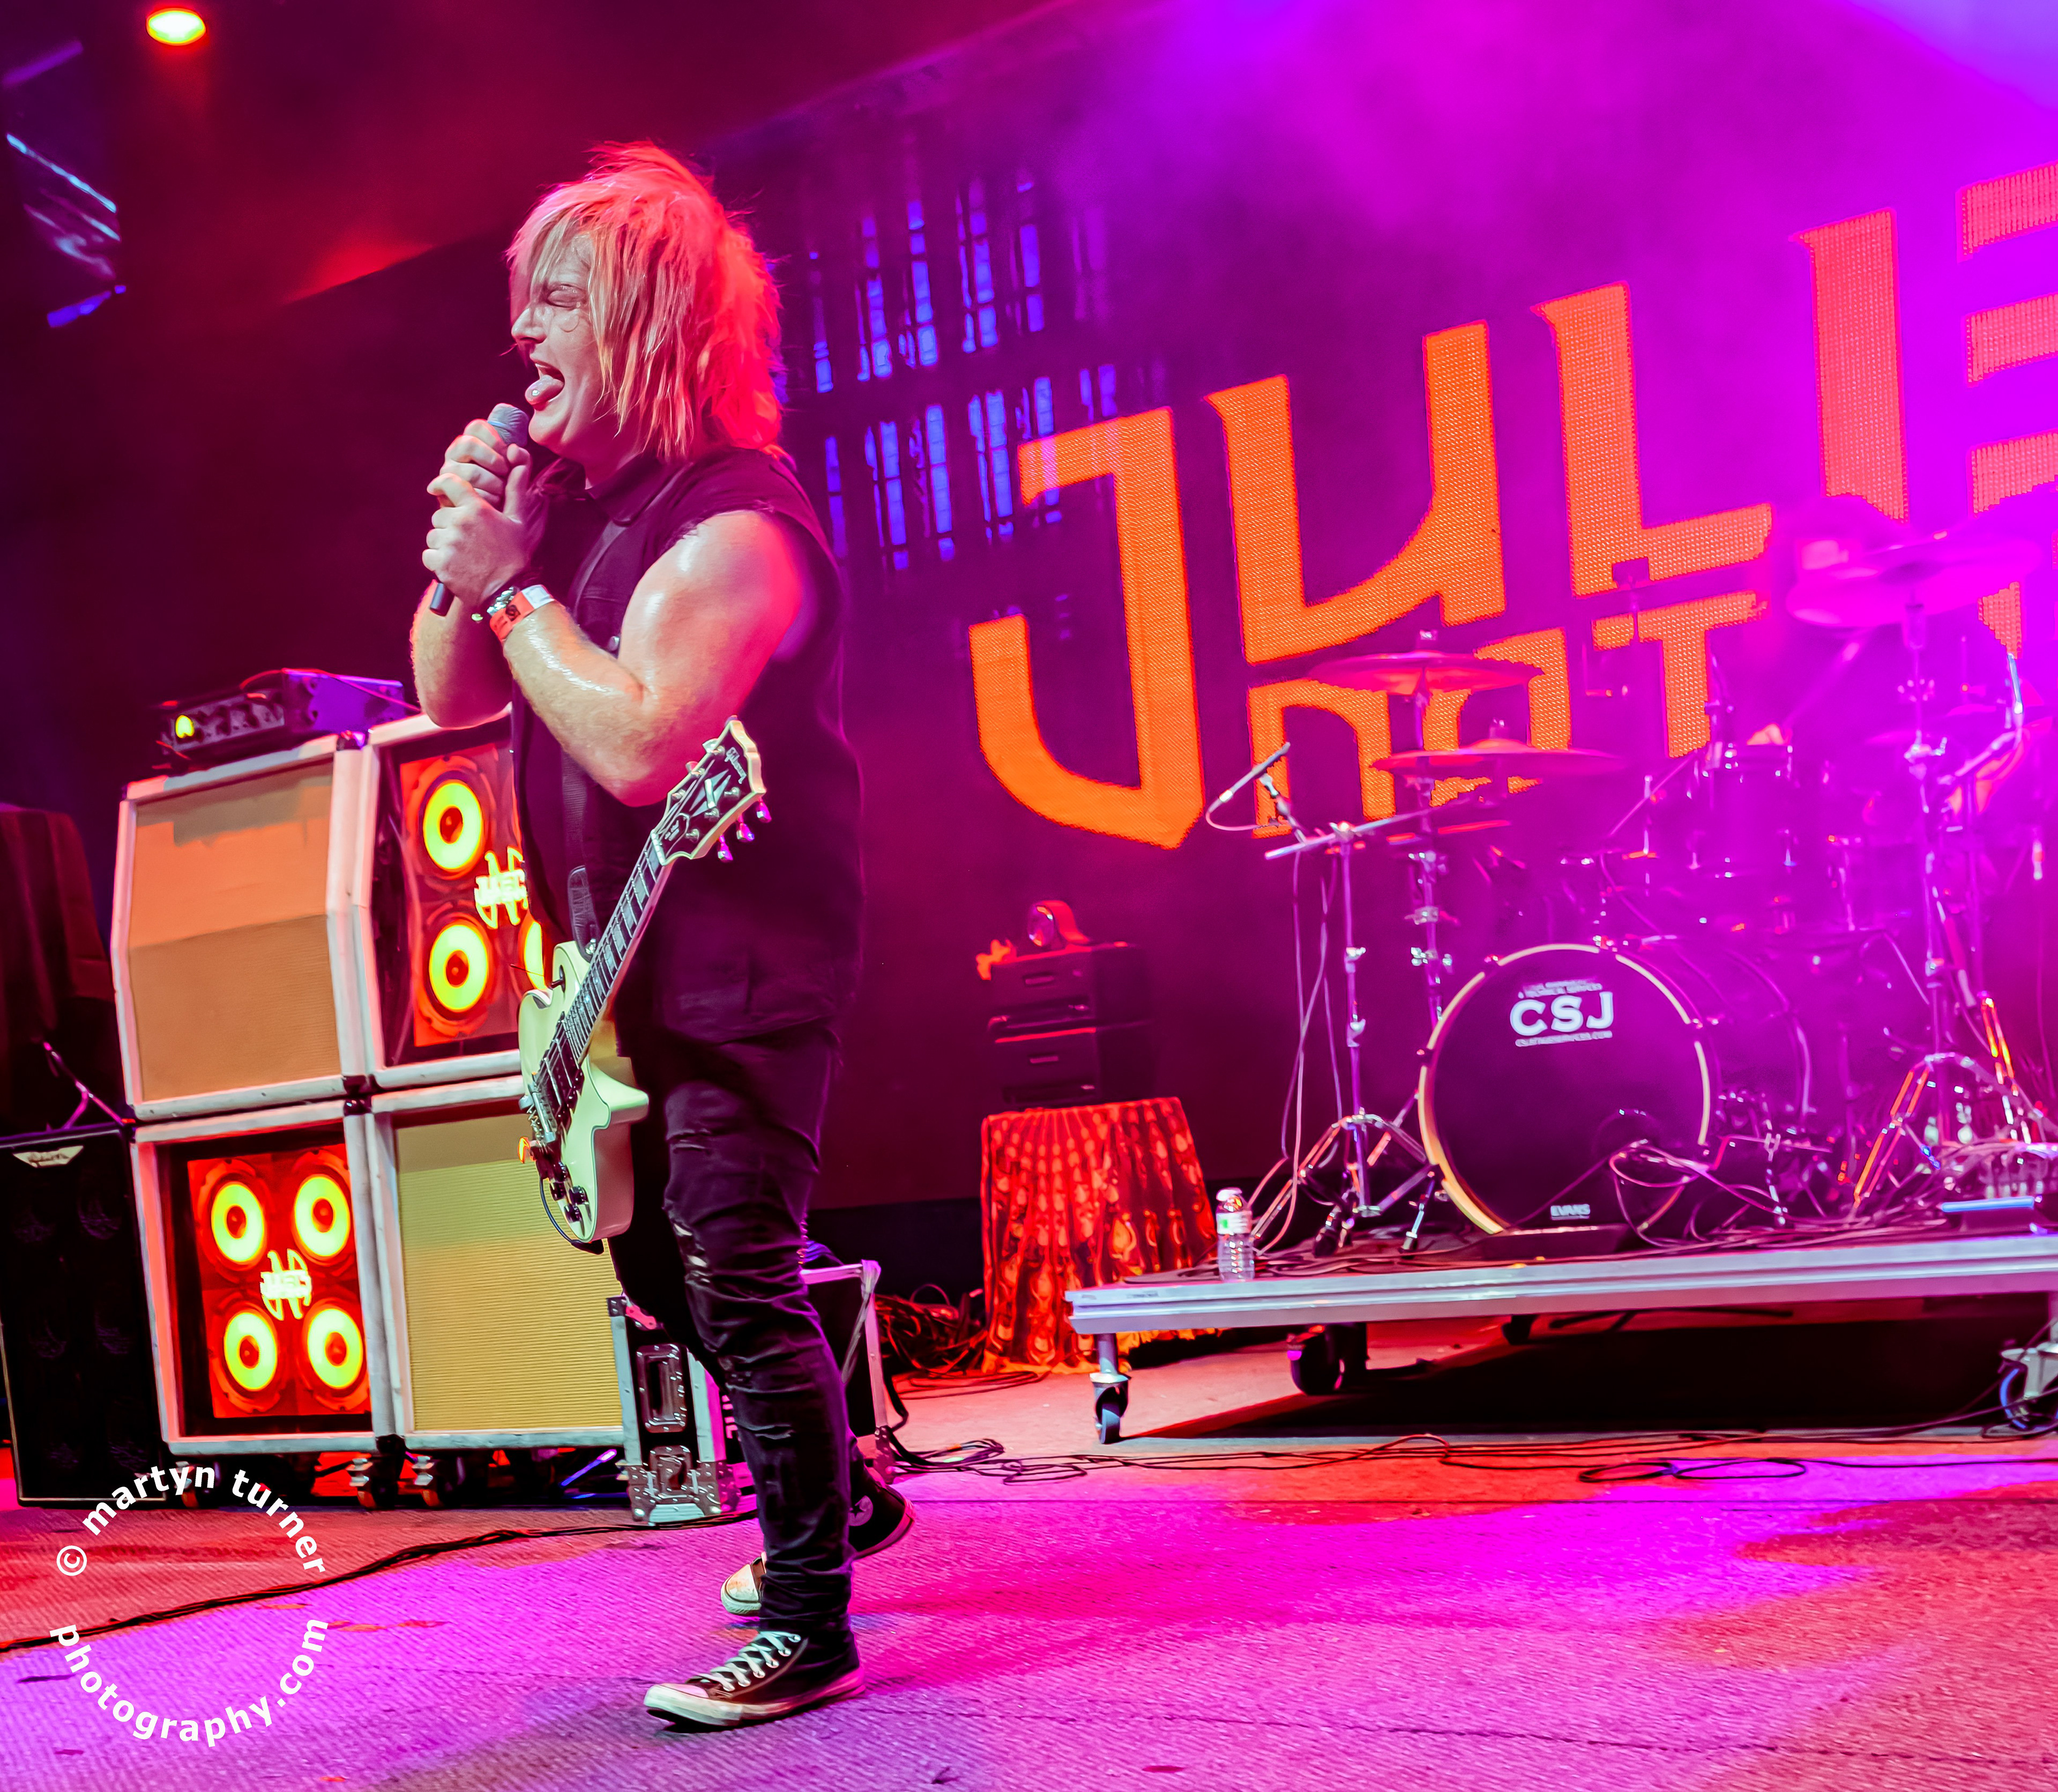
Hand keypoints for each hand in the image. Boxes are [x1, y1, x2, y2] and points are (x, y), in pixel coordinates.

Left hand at [423, 445, 533, 608]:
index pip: (449, 483)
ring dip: (443, 543)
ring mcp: (448, 543)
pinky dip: (438, 561)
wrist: (508, 591)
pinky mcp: (439, 563)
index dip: (441, 484)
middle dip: (449, 524)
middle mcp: (459, 522)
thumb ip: (515, 487)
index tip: (437, 487)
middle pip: (440, 514)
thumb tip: (518, 456)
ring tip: (463, 555)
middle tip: (467, 539)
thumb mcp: (518, 520)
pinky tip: (455, 566)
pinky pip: (429, 555)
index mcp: (476, 509)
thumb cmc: (514, 555)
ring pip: (434, 535)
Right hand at [434, 418, 529, 513]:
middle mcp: (454, 453)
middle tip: (505, 474)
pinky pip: (466, 492)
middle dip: (493, 460)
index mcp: (471, 442)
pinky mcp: (444, 491)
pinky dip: (486, 499)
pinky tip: (493, 504)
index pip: (476, 427)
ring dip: (493, 483)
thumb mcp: (516, 474)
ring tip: (501, 493)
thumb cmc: (502, 492)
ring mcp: (447, 470)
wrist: (489, 521)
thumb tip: (514, 449)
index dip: (495, 440)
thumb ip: (521, 460)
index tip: (508, 455)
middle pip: (469, 444)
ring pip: (470, 471)